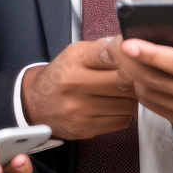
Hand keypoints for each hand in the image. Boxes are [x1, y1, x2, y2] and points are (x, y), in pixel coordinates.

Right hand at [21, 38, 138, 139]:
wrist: (36, 103)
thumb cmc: (61, 76)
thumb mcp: (75, 53)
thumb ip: (103, 48)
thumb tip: (131, 45)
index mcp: (74, 59)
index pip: (113, 55)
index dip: (130, 58)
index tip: (136, 58)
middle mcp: (75, 83)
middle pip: (124, 81)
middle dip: (135, 80)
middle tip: (137, 78)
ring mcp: (79, 108)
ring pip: (127, 104)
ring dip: (131, 98)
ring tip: (123, 93)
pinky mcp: (86, 128)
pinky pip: (122, 121)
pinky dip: (125, 114)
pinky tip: (115, 107)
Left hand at [104, 13, 172, 131]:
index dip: (152, 53)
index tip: (129, 43)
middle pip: (158, 79)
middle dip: (131, 61)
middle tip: (115, 45)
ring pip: (150, 93)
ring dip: (132, 74)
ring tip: (123, 56)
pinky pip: (152, 104)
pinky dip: (139, 87)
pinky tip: (135, 73)